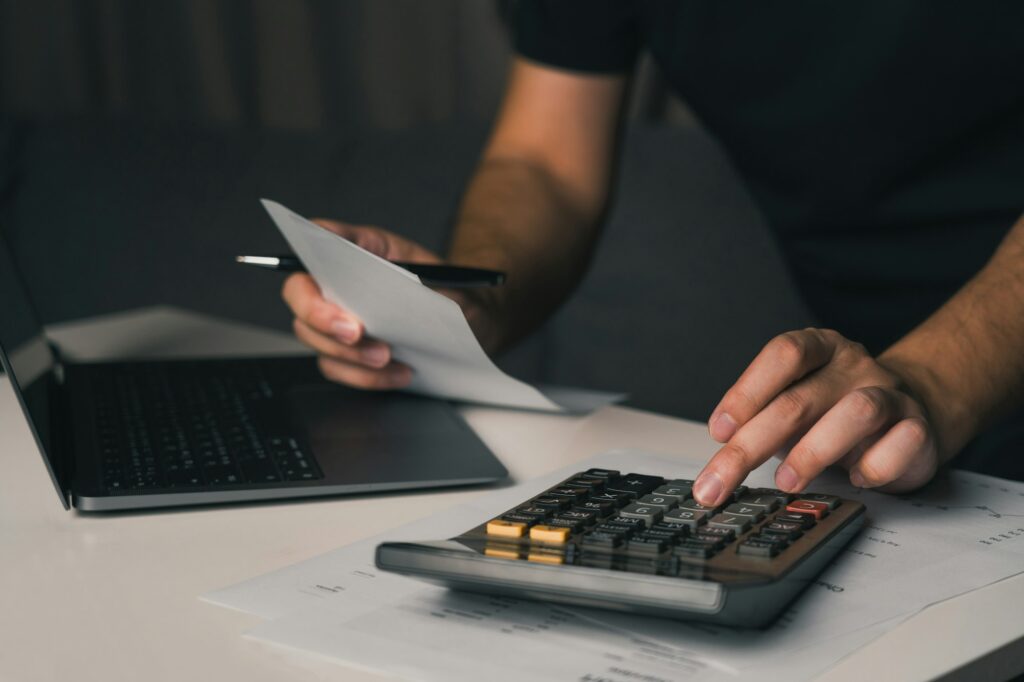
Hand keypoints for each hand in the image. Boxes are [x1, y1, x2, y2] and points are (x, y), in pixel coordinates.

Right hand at [281, 219, 442, 389]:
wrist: (474, 327)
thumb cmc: (452, 293)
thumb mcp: (438, 272)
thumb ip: (406, 271)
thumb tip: (378, 272)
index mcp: (360, 251)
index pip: (315, 243)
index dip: (310, 253)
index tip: (330, 277)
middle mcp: (340, 284)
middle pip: (300, 297)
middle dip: (323, 318)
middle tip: (356, 332)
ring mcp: (338, 321)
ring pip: (314, 339)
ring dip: (349, 354)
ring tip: (387, 357)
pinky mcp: (346, 354)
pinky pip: (337, 368)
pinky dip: (367, 377)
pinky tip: (399, 373)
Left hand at [692, 328, 939, 506]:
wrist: (909, 411)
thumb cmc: (833, 411)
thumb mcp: (791, 406)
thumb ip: (759, 422)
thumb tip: (718, 463)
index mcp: (819, 347)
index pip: (783, 355)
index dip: (747, 392)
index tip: (719, 431)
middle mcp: (854, 364)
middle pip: (799, 399)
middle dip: (752, 445)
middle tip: (721, 480)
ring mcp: (890, 392)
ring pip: (856, 414)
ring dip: (812, 453)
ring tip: (785, 482)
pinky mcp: (919, 426)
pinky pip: (901, 444)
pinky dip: (875, 467)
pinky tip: (856, 479)